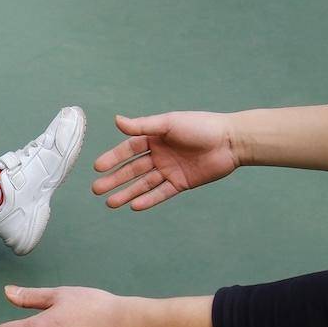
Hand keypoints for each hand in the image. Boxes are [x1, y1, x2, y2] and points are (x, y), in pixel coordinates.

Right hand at [90, 111, 240, 210]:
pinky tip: (134, 206)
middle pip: (132, 170)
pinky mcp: (181, 183)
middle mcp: (160, 154)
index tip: (98, 167)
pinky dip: (148, 199)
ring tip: (110, 203)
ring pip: (143, 184)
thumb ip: (143, 126)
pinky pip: (161, 193)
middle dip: (114, 180)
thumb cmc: (201, 126)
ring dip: (127, 193)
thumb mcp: (169, 123)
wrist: (231, 141)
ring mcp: (170, 170)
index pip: (129, 150)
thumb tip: (117, 120)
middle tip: (96, 190)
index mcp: (156, 138)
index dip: (113, 158)